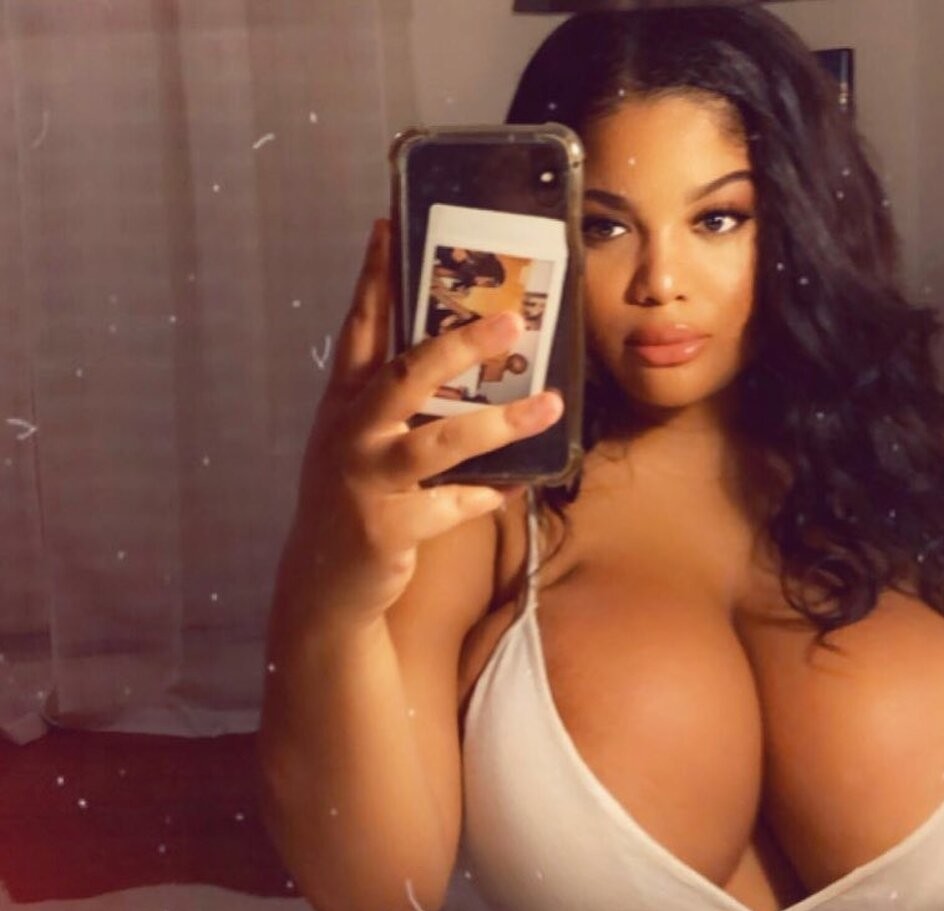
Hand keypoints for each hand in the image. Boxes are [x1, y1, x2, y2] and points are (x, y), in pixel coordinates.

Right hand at [278, 219, 563, 624]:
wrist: (324, 581)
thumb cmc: (355, 499)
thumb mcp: (360, 443)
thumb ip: (395, 404)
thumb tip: (459, 360)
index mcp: (344, 404)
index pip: (359, 329)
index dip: (374, 279)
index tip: (389, 225)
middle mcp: (350, 434)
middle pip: (406, 375)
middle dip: (459, 344)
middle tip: (511, 319)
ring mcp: (366, 481)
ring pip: (439, 442)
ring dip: (499, 423)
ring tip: (548, 404)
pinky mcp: (388, 527)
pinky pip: (454, 505)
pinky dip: (487, 494)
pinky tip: (513, 488)